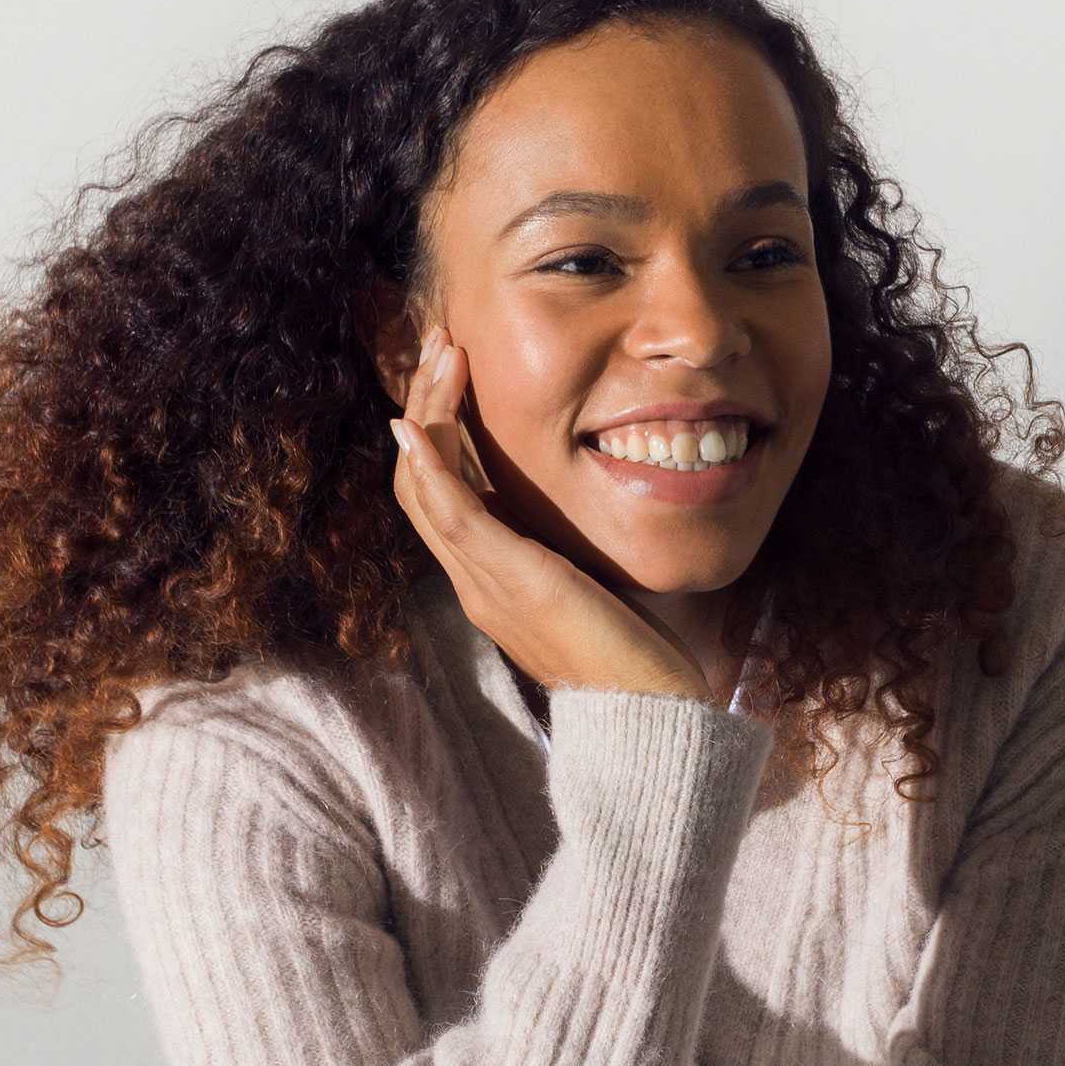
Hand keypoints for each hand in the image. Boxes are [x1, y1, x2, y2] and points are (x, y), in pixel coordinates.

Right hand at [388, 330, 705, 700]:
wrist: (647, 721)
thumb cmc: (636, 662)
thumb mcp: (595, 590)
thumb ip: (572, 553)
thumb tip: (580, 517)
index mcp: (491, 580)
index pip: (439, 494)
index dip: (434, 432)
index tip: (453, 374)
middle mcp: (475, 581)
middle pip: (417, 484)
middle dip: (423, 407)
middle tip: (439, 345)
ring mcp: (486, 584)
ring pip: (425, 489)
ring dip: (425, 415)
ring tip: (439, 356)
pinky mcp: (514, 582)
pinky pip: (452, 516)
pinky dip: (430, 468)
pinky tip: (418, 426)